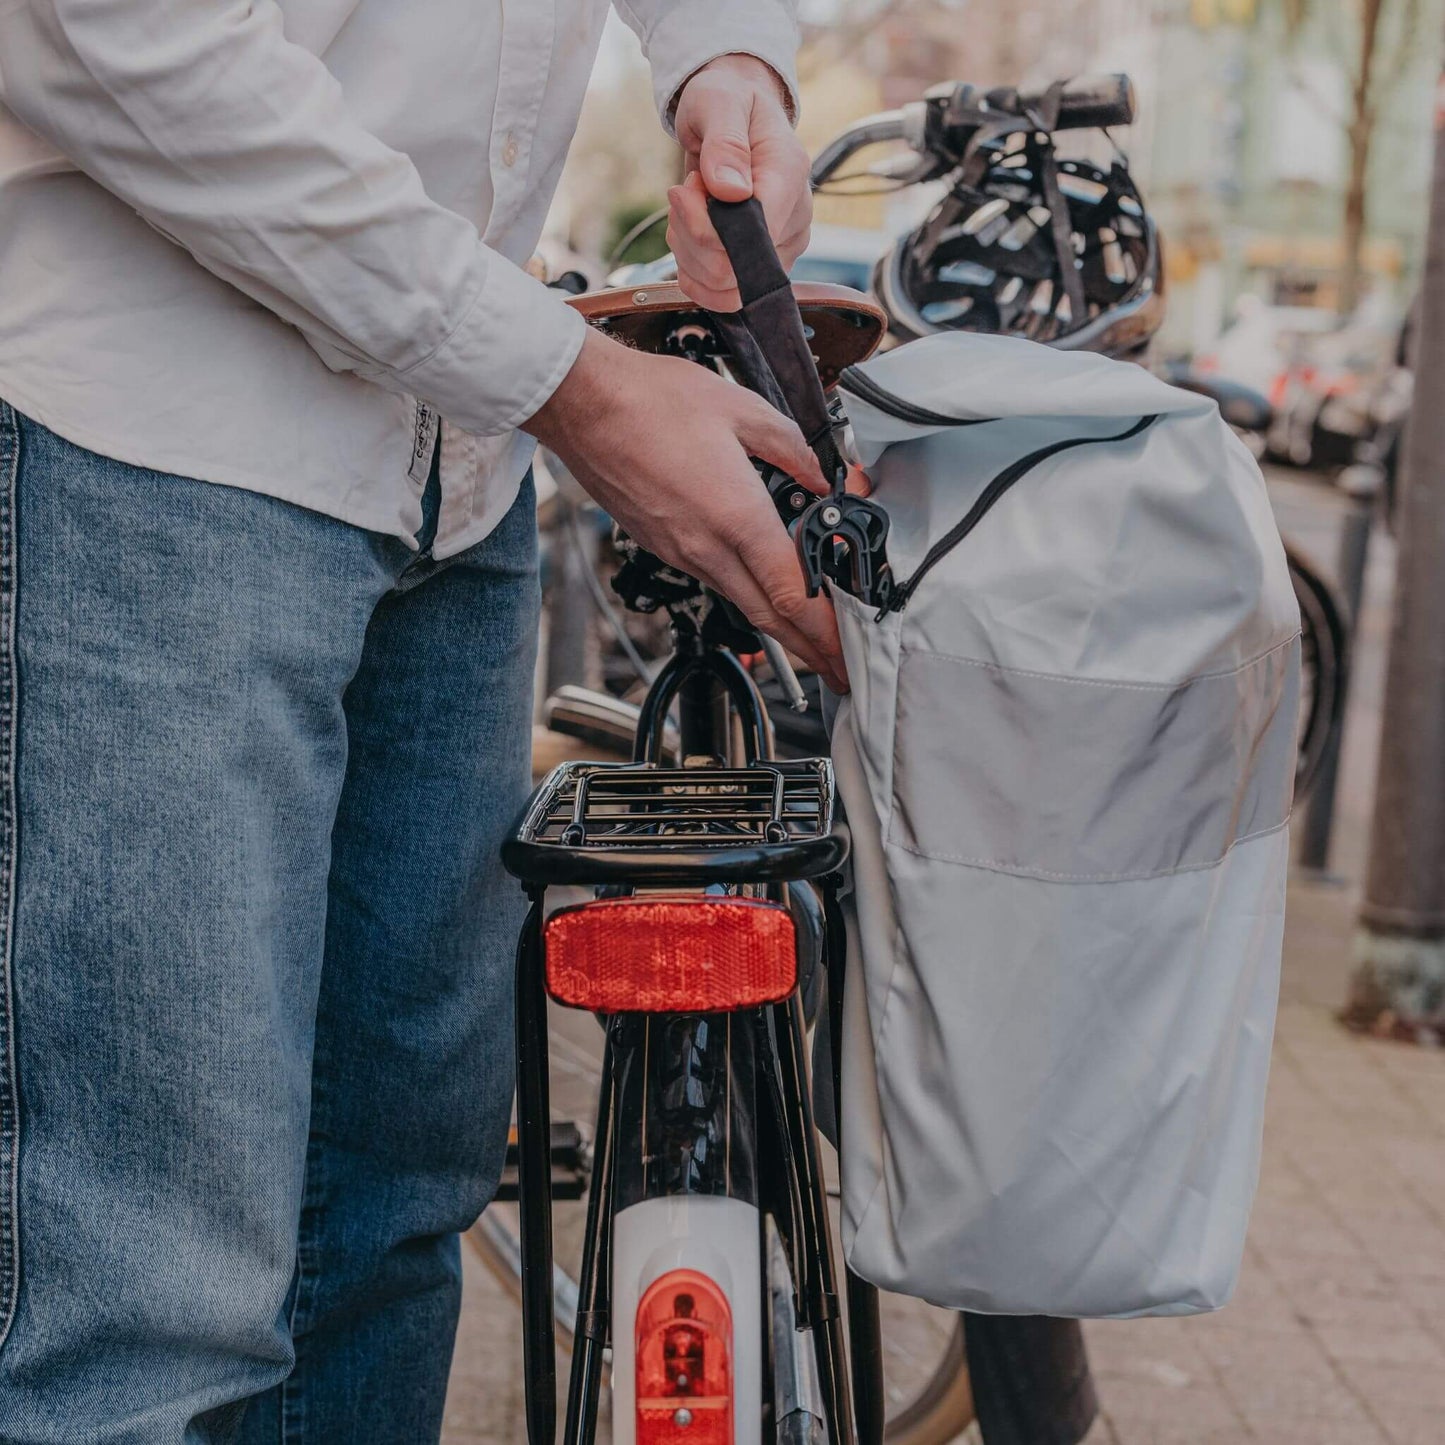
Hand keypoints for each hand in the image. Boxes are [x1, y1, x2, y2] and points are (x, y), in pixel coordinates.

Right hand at [524, 328, 846, 692]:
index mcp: (735, 517)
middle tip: (839, 670)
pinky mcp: (661, 546)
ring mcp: (679, 552)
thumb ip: (791, 449)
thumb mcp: (742, 410)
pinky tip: (761, 584)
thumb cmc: (649, 400)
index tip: (848, 653)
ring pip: (741, 601)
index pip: (791, 593)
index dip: (826, 632)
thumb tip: (818, 474)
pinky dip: (746, 592)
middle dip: (810, 651)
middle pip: (768, 618)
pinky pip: (714, 579)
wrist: (582, 404)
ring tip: (811, 635)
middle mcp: (705, 547)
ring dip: (780, 624)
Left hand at [669, 54, 811, 310]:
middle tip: (684, 193)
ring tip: (687, 208)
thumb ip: (724, 143)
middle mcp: (792, 220)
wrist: (734, 111)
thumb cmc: (728, 101)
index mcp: (789, 178)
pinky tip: (690, 233)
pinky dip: (693, 268)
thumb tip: (729, 191)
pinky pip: (721, 293)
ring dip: (688, 253)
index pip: (750, 238)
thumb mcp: (719, 102)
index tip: (686, 189)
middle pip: (731, 272)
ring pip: (723, 289)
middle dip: (690, 236)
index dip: (703, 227)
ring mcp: (780, 248)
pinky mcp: (762, 265)